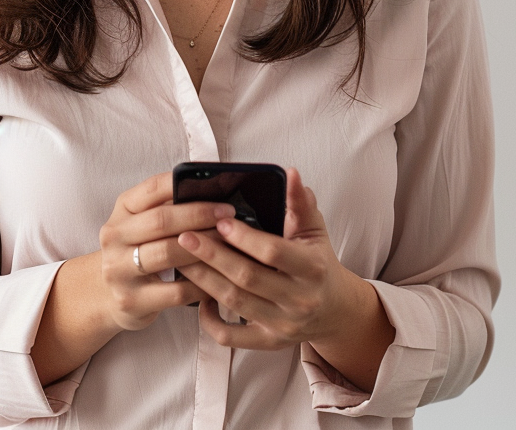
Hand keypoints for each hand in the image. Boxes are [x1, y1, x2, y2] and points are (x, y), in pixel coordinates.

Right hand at [97, 171, 234, 332]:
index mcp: (122, 209)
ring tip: (227, 244)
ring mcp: (119, 270)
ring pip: (167, 254)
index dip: (186, 188)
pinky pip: (175, 292)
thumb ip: (169, 206)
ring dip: (203, 248)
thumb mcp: (142, 222)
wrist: (108, 294)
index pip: (153, 188)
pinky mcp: (131, 301)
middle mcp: (114, 237)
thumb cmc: (137, 249)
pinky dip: (201, 284)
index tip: (218, 192)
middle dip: (200, 216)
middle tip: (228, 216)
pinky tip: (219, 279)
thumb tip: (213, 192)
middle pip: (161, 221)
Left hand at [176, 168, 380, 354]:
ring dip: (204, 280)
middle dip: (213, 255)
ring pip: (235, 303)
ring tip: (181, 258)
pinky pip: (232, 337)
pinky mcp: (268, 342)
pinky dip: (210, 320)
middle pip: (247, 278)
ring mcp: (282, 325)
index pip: (273, 252)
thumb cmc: (318, 263)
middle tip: (185, 235)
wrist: (334, 310)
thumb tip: (289, 173)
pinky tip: (197, 297)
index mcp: (312, 268)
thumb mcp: (314, 230)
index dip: (245, 237)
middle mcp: (299, 300)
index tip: (220, 220)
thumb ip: (300, 202)